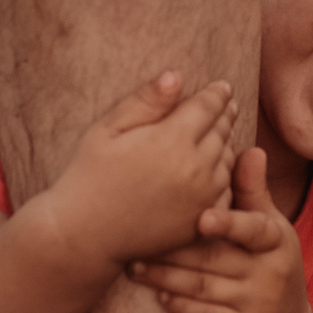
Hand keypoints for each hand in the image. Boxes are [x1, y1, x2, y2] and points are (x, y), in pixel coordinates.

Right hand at [48, 72, 239, 263]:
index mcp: (172, 140)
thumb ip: (146, 101)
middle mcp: (195, 168)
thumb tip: (176, 76)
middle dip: (225, 114)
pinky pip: (225, 191)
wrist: (85, 236)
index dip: (217, 93)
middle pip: (222, 131)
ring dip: (226, 143)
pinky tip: (214, 168)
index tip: (222, 86)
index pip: (208, 106)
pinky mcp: (201, 222)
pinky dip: (223, 175)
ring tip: (220, 132)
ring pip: (227, 160)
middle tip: (227, 104)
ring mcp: (202, 198)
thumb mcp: (108, 130)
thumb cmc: (88, 176)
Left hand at [128, 148, 311, 312]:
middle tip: (138, 238)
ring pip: (203, 289)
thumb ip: (253, 191)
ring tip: (134, 266)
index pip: (254, 230)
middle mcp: (269, 272)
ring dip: (165, 278)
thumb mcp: (270, 225)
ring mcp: (257, 303)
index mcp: (276, 240)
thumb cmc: (268, 258)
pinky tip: (159, 296)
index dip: (230, 224)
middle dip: (174, 251)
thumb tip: (251, 150)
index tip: (202, 219)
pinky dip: (181, 308)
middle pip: (215, 259)